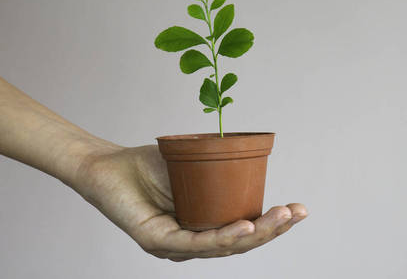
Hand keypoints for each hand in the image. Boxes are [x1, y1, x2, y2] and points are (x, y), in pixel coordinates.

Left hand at [76, 145, 307, 260]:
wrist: (106, 164)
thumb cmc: (150, 167)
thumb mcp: (197, 167)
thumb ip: (224, 173)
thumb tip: (257, 159)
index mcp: (204, 229)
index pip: (245, 234)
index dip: (274, 225)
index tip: (299, 209)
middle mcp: (192, 244)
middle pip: (240, 244)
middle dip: (274, 230)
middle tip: (297, 213)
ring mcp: (175, 247)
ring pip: (223, 246)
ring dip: (257, 233)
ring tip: (282, 217)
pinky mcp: (156, 242)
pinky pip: (195, 243)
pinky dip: (224, 236)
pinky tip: (245, 227)